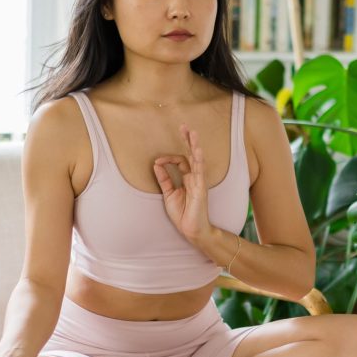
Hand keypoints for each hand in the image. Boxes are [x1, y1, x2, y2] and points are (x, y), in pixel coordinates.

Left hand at [153, 124, 211, 242]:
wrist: (192, 230)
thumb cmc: (183, 214)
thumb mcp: (168, 194)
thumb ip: (164, 179)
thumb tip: (156, 165)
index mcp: (187, 179)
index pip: (180, 161)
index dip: (168, 159)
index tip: (157, 162)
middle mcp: (194, 178)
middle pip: (191, 155)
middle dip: (187, 141)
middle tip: (184, 126)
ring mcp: (199, 182)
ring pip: (197, 160)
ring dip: (194, 146)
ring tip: (193, 133)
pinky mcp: (201, 188)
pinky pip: (200, 171)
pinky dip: (199, 160)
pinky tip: (198, 150)